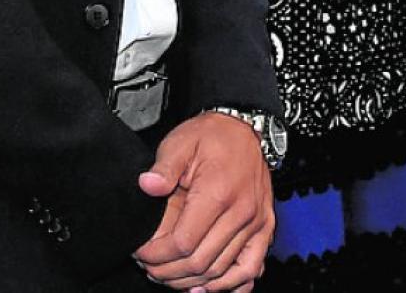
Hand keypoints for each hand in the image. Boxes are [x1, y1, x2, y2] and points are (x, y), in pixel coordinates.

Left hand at [134, 113, 274, 290]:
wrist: (246, 127)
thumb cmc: (213, 136)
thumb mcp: (181, 142)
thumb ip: (163, 167)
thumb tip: (147, 186)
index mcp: (218, 193)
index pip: (184, 243)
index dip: (157, 255)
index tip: (141, 253)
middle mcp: (242, 212)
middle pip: (201, 263)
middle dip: (169, 272)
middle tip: (149, 268)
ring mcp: (256, 223)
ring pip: (222, 271)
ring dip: (193, 281)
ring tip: (170, 277)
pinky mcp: (264, 228)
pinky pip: (250, 269)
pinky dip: (230, 284)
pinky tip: (208, 286)